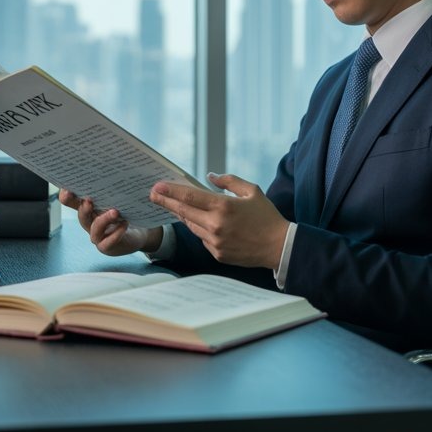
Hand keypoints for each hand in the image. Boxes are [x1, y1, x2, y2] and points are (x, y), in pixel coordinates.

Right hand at [58, 188, 162, 256]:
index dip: (67, 195)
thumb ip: (120, 184)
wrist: (140, 232)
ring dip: (103, 220)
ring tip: (115, 212)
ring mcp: (98, 235)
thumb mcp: (123, 195)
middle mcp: (90, 220)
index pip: (73, 199)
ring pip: (94, 228)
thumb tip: (128, 170)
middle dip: (82, 207)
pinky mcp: (108, 246)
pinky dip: (115, 234)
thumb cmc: (128, 210)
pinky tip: (124, 225)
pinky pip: (107, 243)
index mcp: (90, 206)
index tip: (67, 187)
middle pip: (80, 214)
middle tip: (88, 200)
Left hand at [148, 173, 288, 269]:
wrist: (278, 246)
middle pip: (183, 211)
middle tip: (152, 194)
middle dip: (166, 202)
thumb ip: (229, 181)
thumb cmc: (266, 216)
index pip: (189, 197)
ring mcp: (215, 242)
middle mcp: (215, 225)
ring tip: (175, 206)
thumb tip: (209, 176)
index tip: (157, 186)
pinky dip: (200, 229)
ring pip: (191, 225)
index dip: (171, 191)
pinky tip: (203, 223)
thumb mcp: (251, 191)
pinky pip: (202, 238)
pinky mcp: (217, 254)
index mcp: (223, 207)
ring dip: (183, 215)